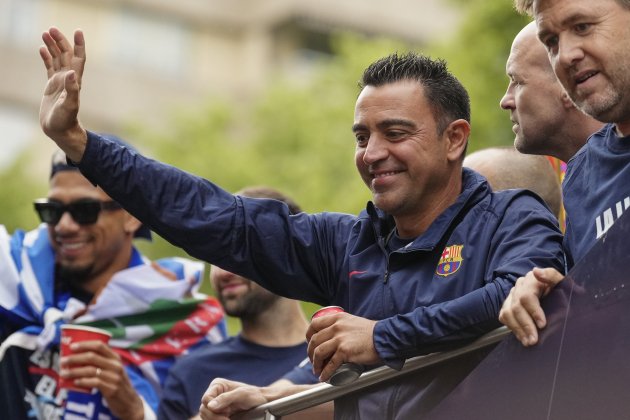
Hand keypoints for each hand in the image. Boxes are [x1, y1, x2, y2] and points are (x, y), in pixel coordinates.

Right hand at [39, 27, 87, 161]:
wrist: (60, 131)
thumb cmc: (65, 121)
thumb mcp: (69, 106)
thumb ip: (72, 90)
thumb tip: (71, 74)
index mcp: (74, 81)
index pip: (78, 59)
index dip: (79, 45)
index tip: (78, 31)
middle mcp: (69, 79)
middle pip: (66, 55)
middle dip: (60, 41)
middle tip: (51, 28)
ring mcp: (60, 82)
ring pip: (57, 59)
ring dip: (52, 46)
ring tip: (45, 33)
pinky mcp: (52, 86)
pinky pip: (49, 67)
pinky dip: (47, 57)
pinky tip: (42, 49)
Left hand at [59, 340, 143, 419]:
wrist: (130, 402)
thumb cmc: (116, 384)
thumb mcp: (113, 370)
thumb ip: (101, 363)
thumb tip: (76, 358)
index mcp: (115, 358)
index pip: (100, 345)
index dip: (84, 344)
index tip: (72, 346)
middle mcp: (116, 365)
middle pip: (92, 357)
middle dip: (74, 358)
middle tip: (63, 361)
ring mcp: (115, 377)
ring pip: (90, 370)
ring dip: (74, 371)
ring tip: (63, 373)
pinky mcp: (112, 389)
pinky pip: (94, 382)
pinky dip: (83, 381)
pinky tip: (75, 382)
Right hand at [199, 378, 266, 419]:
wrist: (262, 402)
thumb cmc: (253, 395)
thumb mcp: (241, 394)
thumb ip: (225, 398)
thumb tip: (210, 405)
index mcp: (217, 385)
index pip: (206, 399)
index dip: (213, 408)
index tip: (226, 413)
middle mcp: (214, 394)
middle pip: (204, 409)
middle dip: (214, 416)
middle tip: (227, 419)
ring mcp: (215, 404)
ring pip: (205, 416)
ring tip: (228, 419)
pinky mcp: (218, 413)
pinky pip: (210, 419)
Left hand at [306, 312, 377, 381]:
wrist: (384, 338)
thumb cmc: (370, 332)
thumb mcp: (351, 322)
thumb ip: (340, 325)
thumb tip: (330, 335)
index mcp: (337, 318)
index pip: (314, 324)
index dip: (308, 336)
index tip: (310, 344)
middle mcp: (336, 326)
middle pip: (314, 340)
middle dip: (309, 353)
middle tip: (313, 361)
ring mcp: (340, 338)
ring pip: (318, 352)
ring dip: (315, 364)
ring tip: (317, 370)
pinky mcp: (345, 351)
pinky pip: (330, 364)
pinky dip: (325, 372)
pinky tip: (324, 377)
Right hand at [499, 267, 563, 346]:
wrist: (562, 297)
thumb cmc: (565, 292)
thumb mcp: (566, 284)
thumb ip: (553, 277)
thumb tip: (536, 272)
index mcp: (533, 279)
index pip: (527, 296)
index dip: (533, 311)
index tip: (542, 325)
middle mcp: (520, 286)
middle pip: (516, 306)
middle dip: (525, 325)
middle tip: (534, 340)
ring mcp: (513, 295)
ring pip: (508, 312)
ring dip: (517, 329)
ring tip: (528, 342)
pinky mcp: (509, 304)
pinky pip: (504, 316)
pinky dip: (512, 328)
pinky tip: (522, 337)